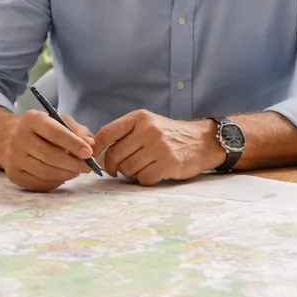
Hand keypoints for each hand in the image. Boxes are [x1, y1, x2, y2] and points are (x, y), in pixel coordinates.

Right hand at [0, 109, 96, 191]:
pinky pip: (38, 183)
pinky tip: (62, 176)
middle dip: (73, 164)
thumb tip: (91, 146)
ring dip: (66, 174)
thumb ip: (77, 131)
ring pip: (45, 172)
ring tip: (76, 171)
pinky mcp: (13, 174)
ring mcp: (13, 157)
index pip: (55, 133)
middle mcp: (19, 137)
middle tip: (88, 167)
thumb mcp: (59, 120)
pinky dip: (54, 182)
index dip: (74, 144)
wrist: (7, 137)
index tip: (89, 153)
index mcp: (32, 119)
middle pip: (50, 156)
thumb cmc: (40, 128)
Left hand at [95, 111, 224, 184]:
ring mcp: (159, 147)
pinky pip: (143, 178)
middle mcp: (148, 130)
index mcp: (140, 118)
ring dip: (130, 173)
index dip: (96, 149)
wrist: (202, 141)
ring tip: (140, 168)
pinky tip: (152, 173)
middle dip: (112, 167)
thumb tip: (96, 151)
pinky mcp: (168, 163)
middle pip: (114, 155)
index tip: (93, 157)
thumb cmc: (169, 135)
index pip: (107, 133)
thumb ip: (125, 133)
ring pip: (127, 169)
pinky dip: (144, 179)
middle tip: (116, 170)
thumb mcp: (148, 124)